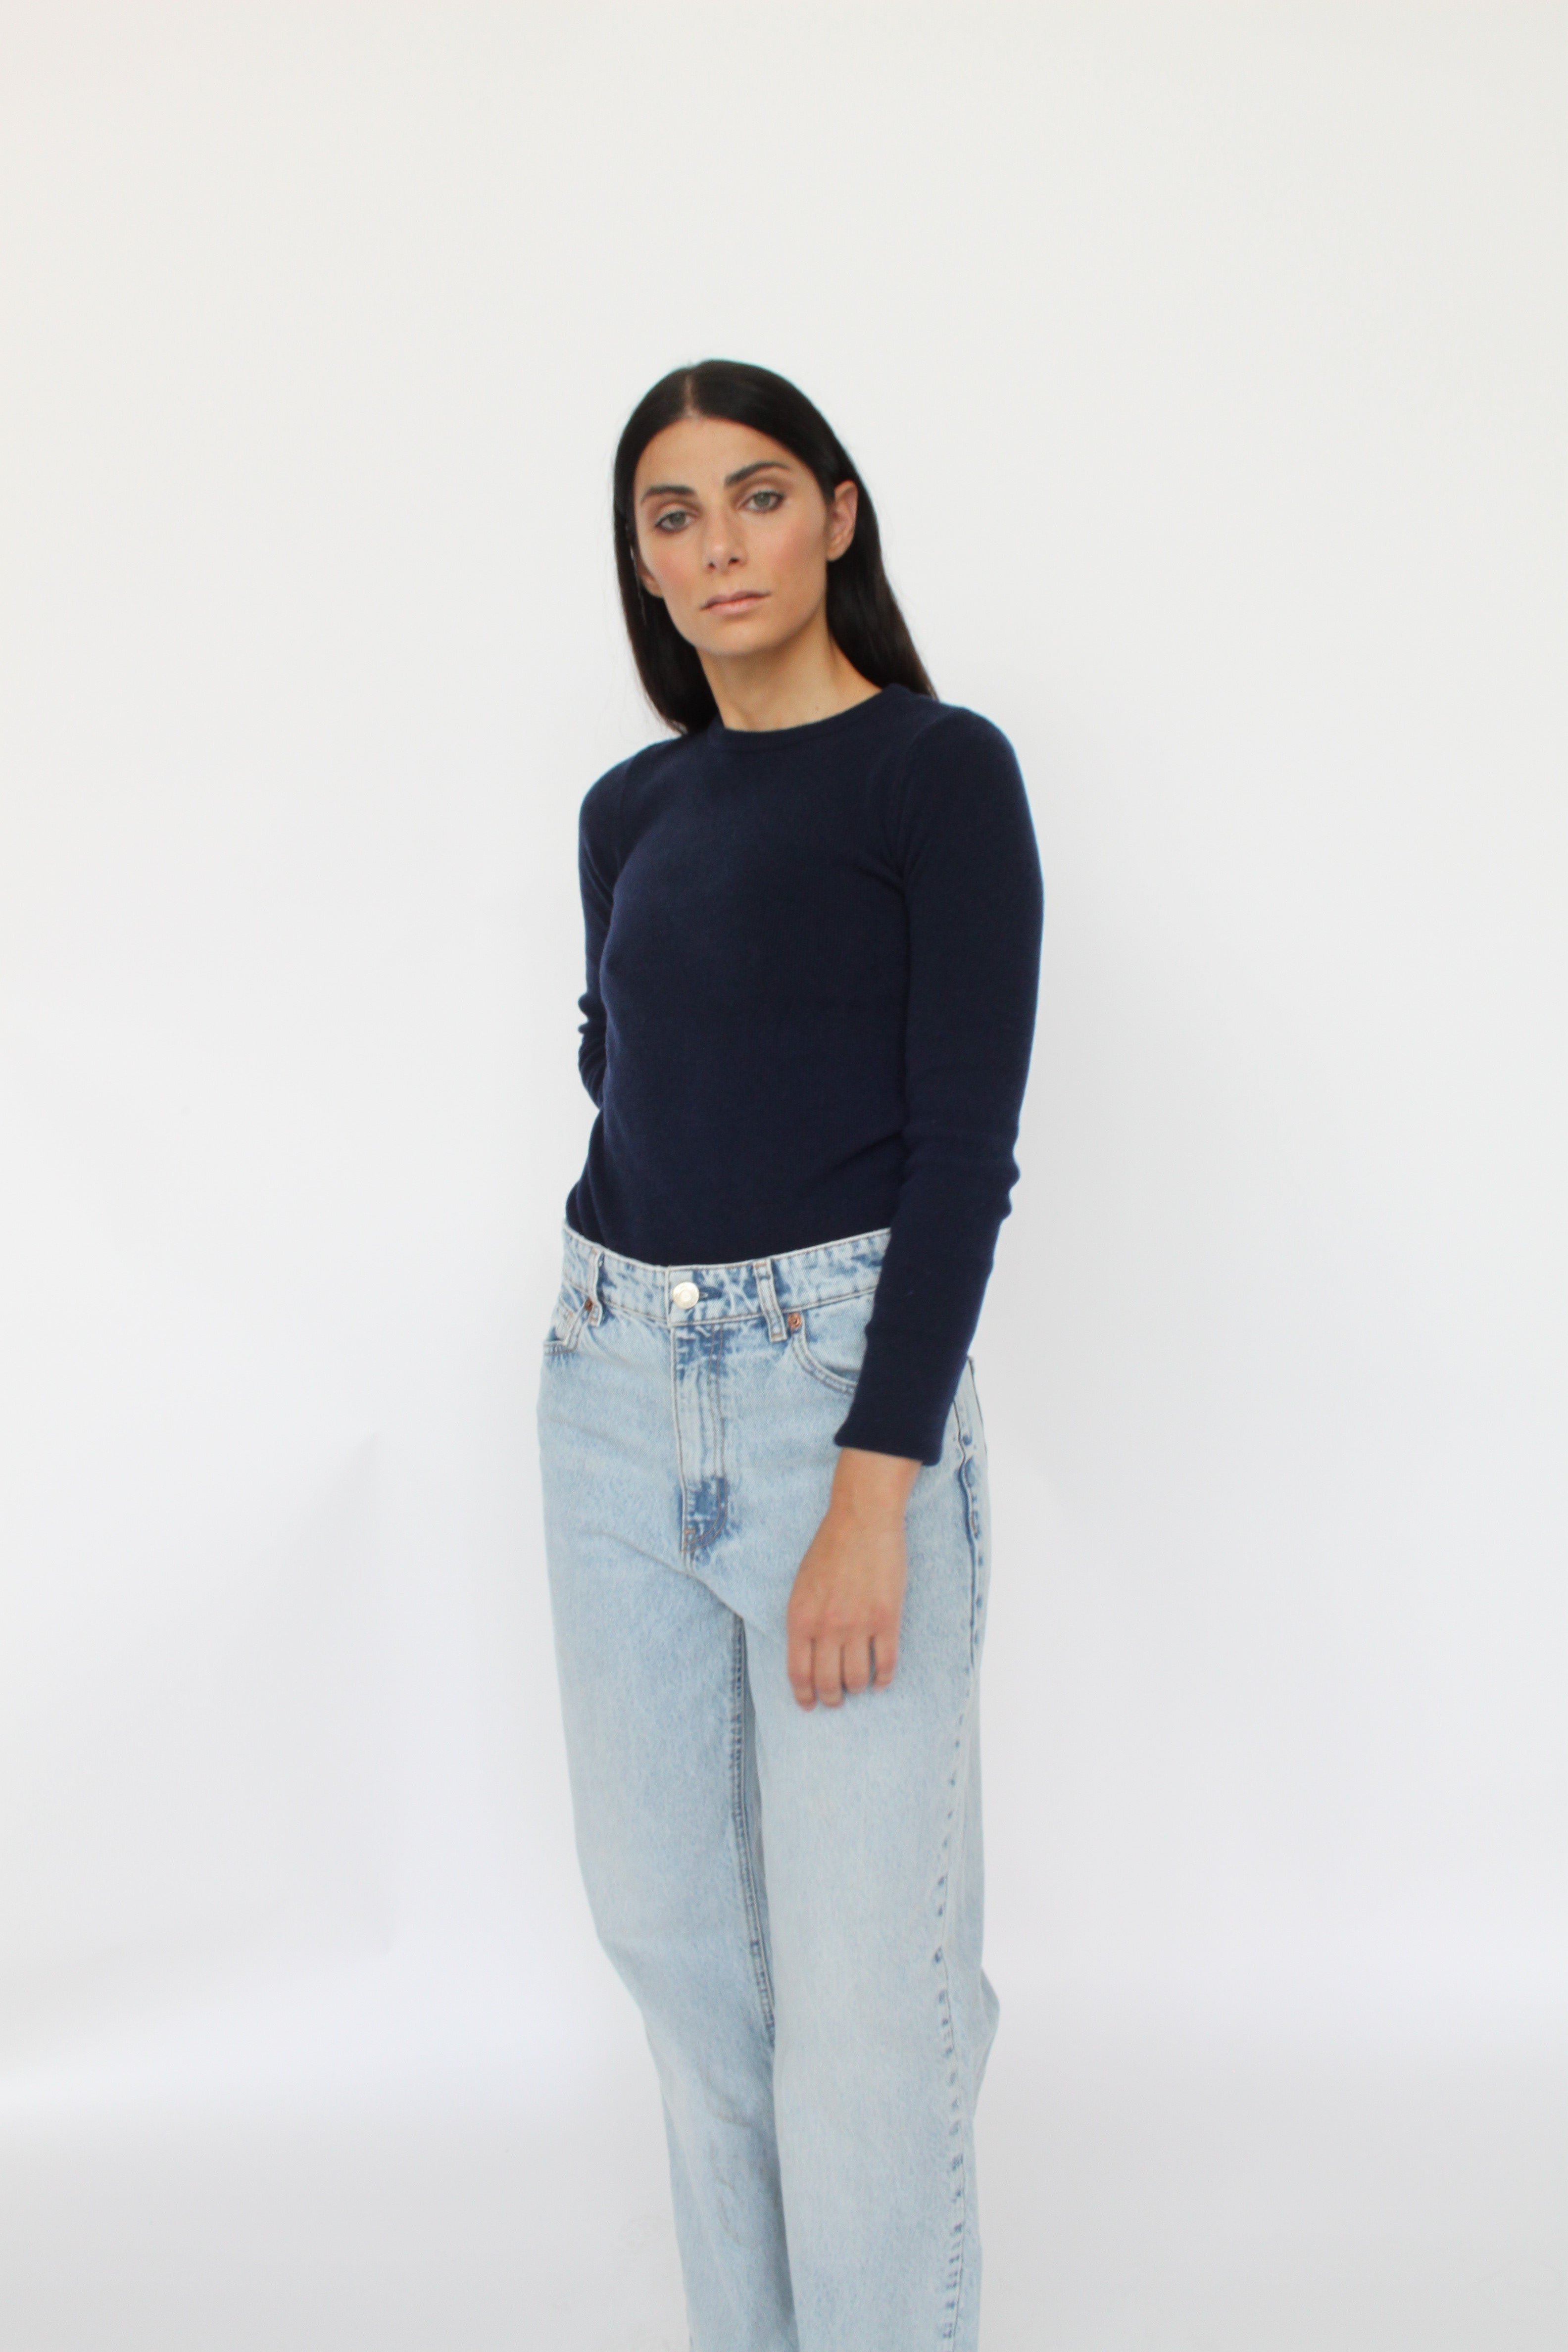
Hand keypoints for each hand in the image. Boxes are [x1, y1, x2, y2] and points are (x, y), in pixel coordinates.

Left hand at [785, 1447, 920, 1708]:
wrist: (861, 1519)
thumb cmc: (829, 1549)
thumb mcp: (801, 1586)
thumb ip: (803, 1621)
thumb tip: (807, 1658)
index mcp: (800, 1617)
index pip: (798, 1672)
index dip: (804, 1695)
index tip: (809, 1705)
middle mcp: (826, 1626)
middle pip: (827, 1682)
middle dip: (831, 1698)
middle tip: (836, 1700)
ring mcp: (858, 1624)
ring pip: (857, 1678)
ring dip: (857, 1688)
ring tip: (859, 1686)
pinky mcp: (887, 1618)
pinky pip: (886, 1663)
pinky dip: (884, 1678)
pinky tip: (881, 1679)